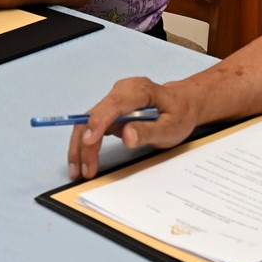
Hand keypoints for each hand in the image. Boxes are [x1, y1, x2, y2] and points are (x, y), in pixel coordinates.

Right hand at [68, 77, 201, 180]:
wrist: (183, 104)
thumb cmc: (179, 113)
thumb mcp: (171, 127)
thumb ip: (149, 131)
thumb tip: (127, 135)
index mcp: (138, 90)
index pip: (113, 105)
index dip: (98, 123)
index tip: (89, 143)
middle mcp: (122, 91)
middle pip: (94, 116)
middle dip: (84, 144)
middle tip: (84, 170)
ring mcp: (114, 100)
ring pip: (88, 122)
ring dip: (80, 147)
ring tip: (78, 170)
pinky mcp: (111, 111)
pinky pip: (93, 127)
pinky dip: (86, 144)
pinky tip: (82, 160)